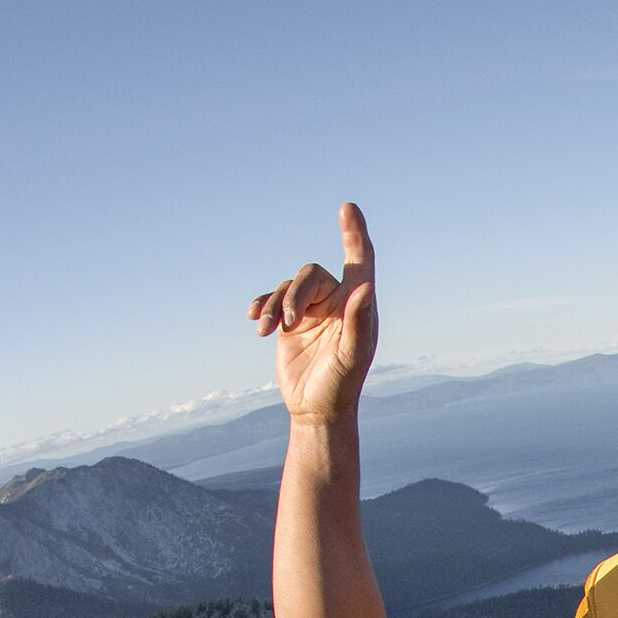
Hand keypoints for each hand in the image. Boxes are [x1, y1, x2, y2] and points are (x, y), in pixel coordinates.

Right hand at [251, 202, 378, 422]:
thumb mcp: (351, 357)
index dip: (353, 233)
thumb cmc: (340, 386)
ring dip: (273, 304)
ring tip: (264, 329)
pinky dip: (261, 306)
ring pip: (288, 287)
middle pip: (310, 275)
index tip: (348, 207)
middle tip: (287, 322)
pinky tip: (253, 320)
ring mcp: (312, 310)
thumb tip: (364, 289)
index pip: (359, 260)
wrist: (315, 409)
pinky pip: (272, 300)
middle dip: (295, 294)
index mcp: (358, 305)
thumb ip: (358, 323)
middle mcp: (337, 302)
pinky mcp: (289, 322)